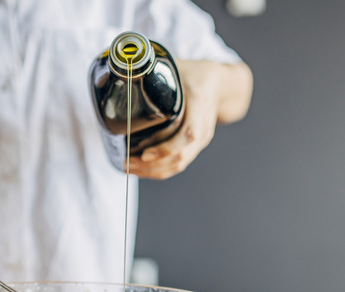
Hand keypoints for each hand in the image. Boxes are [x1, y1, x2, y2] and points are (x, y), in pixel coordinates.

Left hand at [127, 60, 251, 179]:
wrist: (221, 85)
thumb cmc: (197, 75)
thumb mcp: (178, 67)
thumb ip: (154, 70)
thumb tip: (123, 71)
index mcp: (200, 104)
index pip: (188, 134)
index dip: (166, 148)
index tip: (145, 154)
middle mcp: (204, 127)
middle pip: (180, 156)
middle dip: (150, 165)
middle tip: (125, 162)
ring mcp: (201, 140)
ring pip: (178, 163)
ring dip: (151, 171)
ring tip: (127, 167)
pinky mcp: (195, 147)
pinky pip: (178, 163)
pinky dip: (158, 170)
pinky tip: (140, 169)